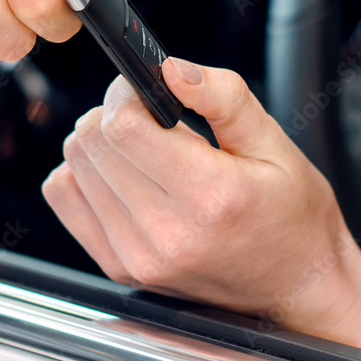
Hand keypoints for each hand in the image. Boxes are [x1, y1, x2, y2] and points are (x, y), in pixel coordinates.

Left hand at [43, 58, 360, 358]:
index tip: (147, 89)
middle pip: (90, 142)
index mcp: (209, 196)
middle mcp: (166, 233)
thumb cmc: (293, 219)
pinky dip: (84, 176)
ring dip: (99, 144)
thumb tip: (171, 69)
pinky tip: (122, 177)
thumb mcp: (275, 145)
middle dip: (114, 113)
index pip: (122, 127)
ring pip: (72, 166)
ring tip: (144, 150)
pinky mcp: (118, 268)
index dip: (126, 92)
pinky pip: (64, 198)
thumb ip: (224, 97)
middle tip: (151, 119)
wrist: (296, 291)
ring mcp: (137, 257)